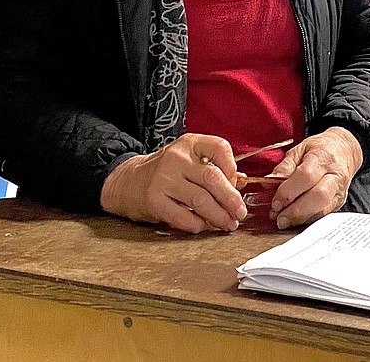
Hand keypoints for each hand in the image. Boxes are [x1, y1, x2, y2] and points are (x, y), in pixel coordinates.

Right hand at [99, 134, 246, 232]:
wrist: (128, 181)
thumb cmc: (167, 172)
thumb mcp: (189, 160)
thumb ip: (213, 168)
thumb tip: (240, 186)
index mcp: (189, 143)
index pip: (220, 148)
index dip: (233, 168)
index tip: (237, 185)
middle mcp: (176, 158)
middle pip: (213, 178)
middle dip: (232, 200)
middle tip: (240, 213)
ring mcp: (164, 179)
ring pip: (201, 200)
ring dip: (220, 216)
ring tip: (228, 223)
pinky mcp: (154, 201)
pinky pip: (184, 217)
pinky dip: (199, 225)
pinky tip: (204, 226)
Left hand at [269, 127, 362, 228]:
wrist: (345, 151)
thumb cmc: (320, 149)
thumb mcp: (300, 149)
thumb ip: (285, 166)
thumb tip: (268, 182)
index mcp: (322, 158)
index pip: (306, 176)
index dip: (288, 192)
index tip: (275, 203)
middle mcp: (334, 176)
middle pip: (318, 196)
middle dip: (296, 211)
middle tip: (279, 218)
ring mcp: (339, 191)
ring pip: (323, 209)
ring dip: (301, 219)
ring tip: (284, 221)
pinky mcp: (339, 202)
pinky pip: (324, 215)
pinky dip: (308, 220)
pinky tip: (296, 220)